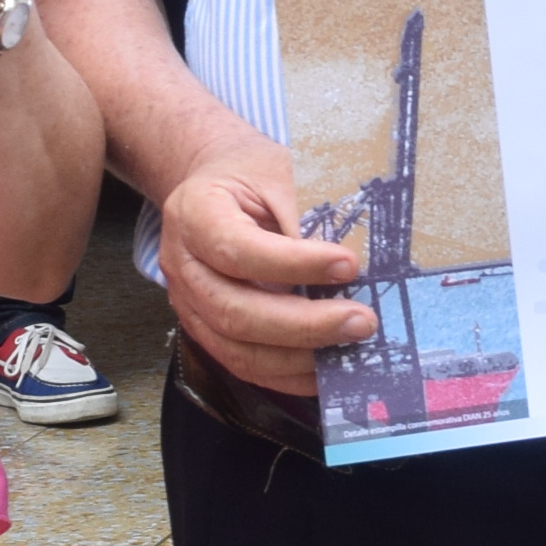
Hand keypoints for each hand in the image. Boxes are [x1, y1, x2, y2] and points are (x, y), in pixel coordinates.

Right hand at [155, 132, 371, 395]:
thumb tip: (352, 268)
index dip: (294, 263)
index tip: (349, 265)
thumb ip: (306, 213)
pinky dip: (287, 375)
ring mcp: (189, 305)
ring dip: (299, 358)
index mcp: (194, 213)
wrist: (216, 182)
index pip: (238, 249)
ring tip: (352, 348)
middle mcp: (182, 265)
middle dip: (304, 325)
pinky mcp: (206, 331)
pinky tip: (327, 371)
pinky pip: (243, 365)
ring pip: (237, 349)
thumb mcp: (280, 170)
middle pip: (234, 311)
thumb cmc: (252, 173)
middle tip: (362, 321)